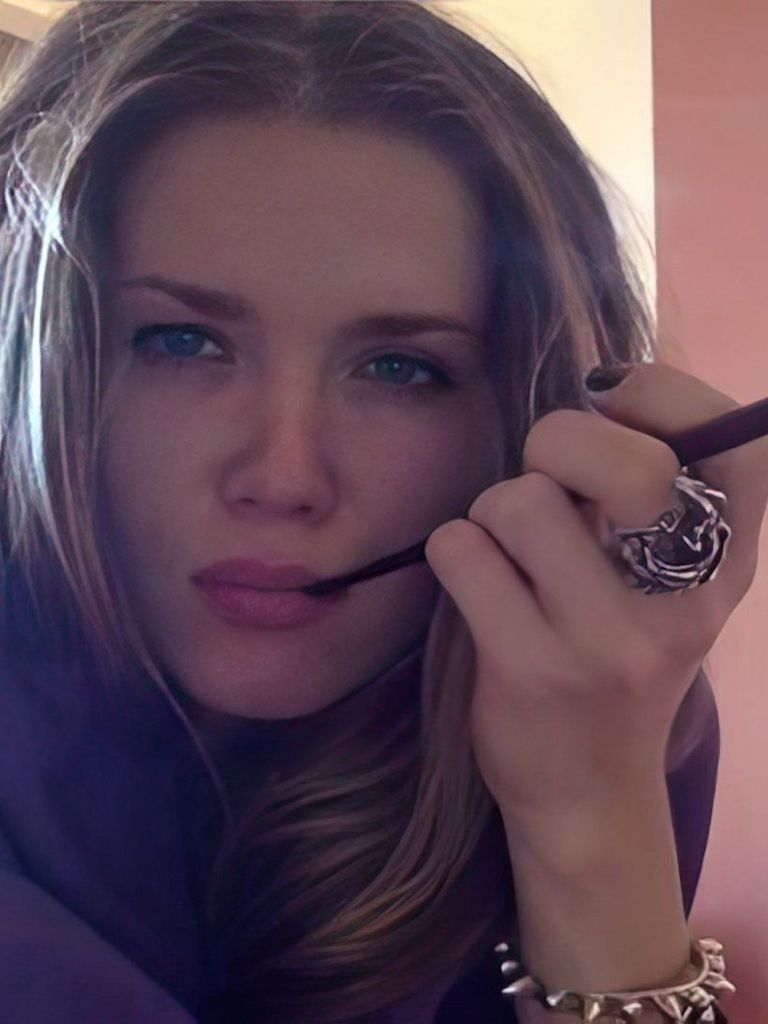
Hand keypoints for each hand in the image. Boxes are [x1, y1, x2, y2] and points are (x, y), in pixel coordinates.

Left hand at [424, 362, 767, 821]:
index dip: (667, 394)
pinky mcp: (532, 670)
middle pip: (625, 463)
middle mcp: (682, 604)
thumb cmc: (616, 662)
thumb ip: (651, 500)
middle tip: (543, 483)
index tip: (610, 399)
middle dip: (556, 444)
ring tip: (507, 554)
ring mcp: (609, 644)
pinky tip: (476, 587)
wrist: (589, 794)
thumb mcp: (667, 588)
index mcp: (724, 565)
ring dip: (492, 512)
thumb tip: (591, 395)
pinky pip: (461, 549)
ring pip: (520, 502)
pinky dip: (453, 551)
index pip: (740, 443)